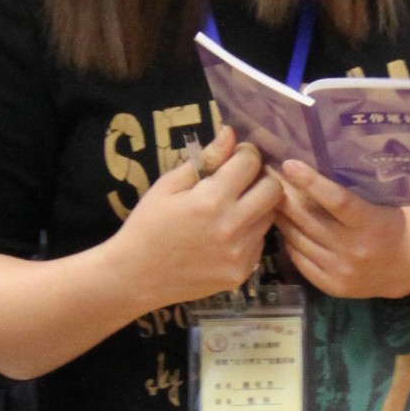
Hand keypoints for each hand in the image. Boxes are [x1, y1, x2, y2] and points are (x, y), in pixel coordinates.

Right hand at [110, 125, 280, 310]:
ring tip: (231, 209)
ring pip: (269, 217)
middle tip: (242, 181)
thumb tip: (231, 133)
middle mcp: (232, 227)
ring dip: (257, 207)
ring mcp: (240, 254)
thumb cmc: (147, 225)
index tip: (236, 157)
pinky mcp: (242, 273)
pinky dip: (249, 234)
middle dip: (261, 179)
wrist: (135, 277)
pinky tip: (225, 235)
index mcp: (211, 199)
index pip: (251, 162)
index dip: (245, 154)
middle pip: (274, 190)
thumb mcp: (168, 186)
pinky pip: (259, 243)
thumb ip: (205, 159)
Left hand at [277, 162, 409, 303]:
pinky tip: (285, 226)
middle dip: (284, 196)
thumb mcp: (388, 202)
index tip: (288, 164)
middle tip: (267, 176)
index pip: (337, 200)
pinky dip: (289, 241)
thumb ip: (358, 189)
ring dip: (282, 217)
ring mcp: (341, 271)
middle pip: (309, 220)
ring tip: (270, 198)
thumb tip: (320, 163)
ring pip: (298, 239)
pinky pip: (299, 259)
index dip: (311, 182)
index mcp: (373, 225)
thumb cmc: (400, 226)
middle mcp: (354, 250)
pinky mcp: (332, 286)